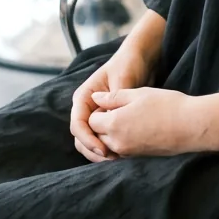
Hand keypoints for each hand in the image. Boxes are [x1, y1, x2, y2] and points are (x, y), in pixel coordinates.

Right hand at [70, 48, 153, 163]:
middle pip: (81, 137)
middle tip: (111, 159)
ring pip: (90, 140)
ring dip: (99, 151)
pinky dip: (109, 146)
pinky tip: (123, 153)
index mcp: (84, 97)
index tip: (104, 150)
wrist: (140, 59)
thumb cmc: (129, 64)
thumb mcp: (122, 79)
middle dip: (93, 150)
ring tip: (117, 158)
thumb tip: (108, 120)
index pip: (78, 124)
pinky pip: (102, 138)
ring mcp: (96, 115)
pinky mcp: (107, 120)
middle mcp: (86, 108)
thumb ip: (114, 100)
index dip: (88, 140)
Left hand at [88, 88, 204, 157]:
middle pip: (96, 135)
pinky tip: (136, 129)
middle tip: (118, 110)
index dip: (98, 110)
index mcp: (114, 124)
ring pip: (107, 145)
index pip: (91, 121)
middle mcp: (117, 142)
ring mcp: (127, 153)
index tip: (112, 102)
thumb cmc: (167, 105)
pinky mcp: (137, 158)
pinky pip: (120, 151)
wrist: (191, 126)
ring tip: (128, 119)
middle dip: (101, 124)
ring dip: (110, 134)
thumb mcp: (139, 94)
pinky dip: (121, 142)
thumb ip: (113, 97)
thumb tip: (95, 98)